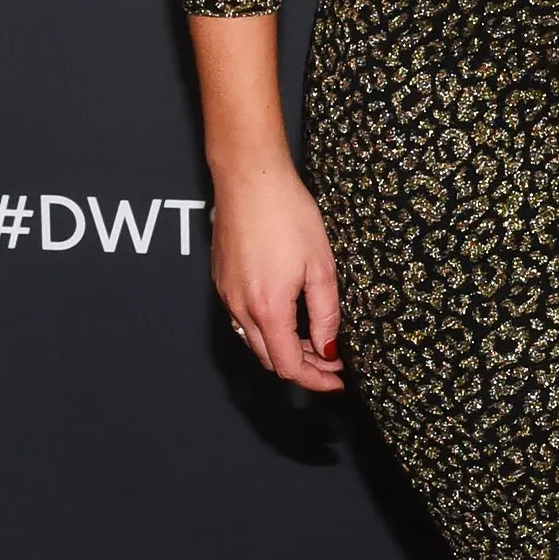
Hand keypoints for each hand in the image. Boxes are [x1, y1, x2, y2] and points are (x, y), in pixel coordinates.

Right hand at [210, 165, 344, 392]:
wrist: (250, 179)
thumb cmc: (288, 214)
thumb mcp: (321, 264)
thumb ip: (326, 312)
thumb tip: (330, 347)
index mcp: (267, 309)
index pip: (289, 366)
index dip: (315, 379)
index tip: (336, 380)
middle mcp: (240, 309)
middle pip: (269, 359)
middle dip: (303, 366)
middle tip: (332, 361)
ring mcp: (226, 296)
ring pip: (255, 341)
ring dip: (284, 348)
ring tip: (315, 339)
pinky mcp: (222, 281)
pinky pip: (243, 319)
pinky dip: (268, 328)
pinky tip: (289, 314)